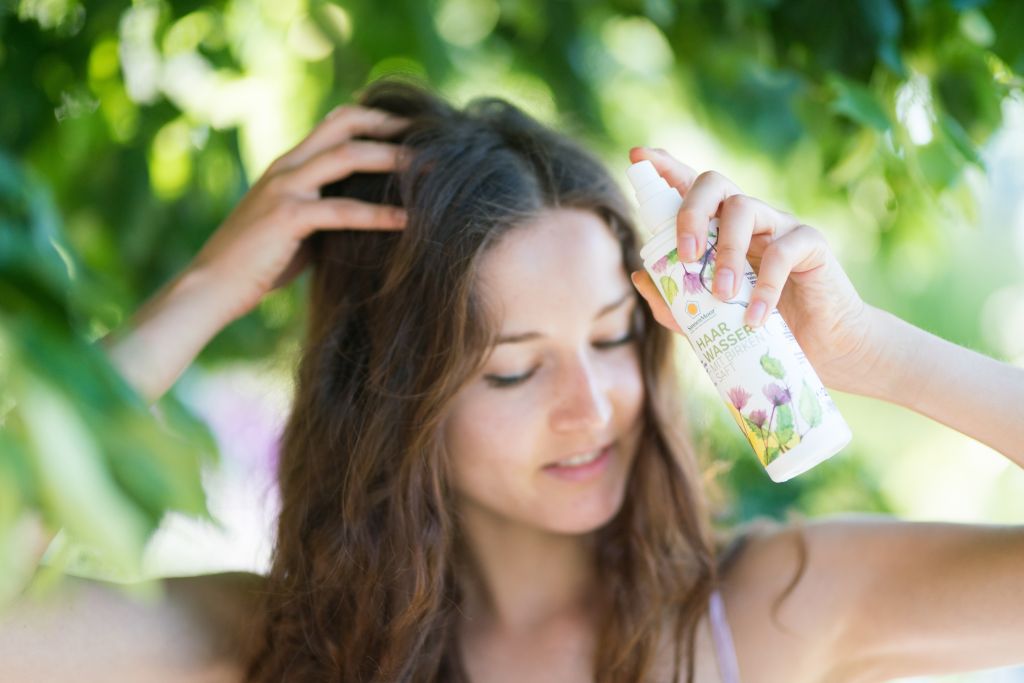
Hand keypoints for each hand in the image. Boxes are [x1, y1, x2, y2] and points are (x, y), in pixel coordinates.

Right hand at [189, 104, 410, 322]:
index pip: (336, 122)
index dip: (375, 119)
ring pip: (347, 156)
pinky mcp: (287, 217)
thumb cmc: (257, 264)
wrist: (210, 287)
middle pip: (344, 123)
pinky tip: (408, 222)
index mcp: (289, 166)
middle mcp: (286, 167)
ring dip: (392, 158)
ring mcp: (285, 188)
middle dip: (389, 124)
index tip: (413, 129)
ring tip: (431, 169)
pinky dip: (379, 214)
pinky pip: (342, 210)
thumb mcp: (298, 230)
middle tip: (430, 135)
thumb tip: (372, 216)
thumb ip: (327, 212)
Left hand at [627, 146, 877, 393]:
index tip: (638, 156)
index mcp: (720, 228)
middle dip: (690, 211)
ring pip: (744, 209)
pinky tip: (755, 317)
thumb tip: (640, 275)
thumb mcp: (710, 320)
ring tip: (722, 294)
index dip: (665, 166)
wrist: (823, 348)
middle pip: (713, 183)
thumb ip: (676, 302)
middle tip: (686, 254)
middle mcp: (748, 218)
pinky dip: (764, 286)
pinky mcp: (810, 243)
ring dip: (726, 252)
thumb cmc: (762, 326)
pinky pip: (782, 251)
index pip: (691, 186)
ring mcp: (780, 225)